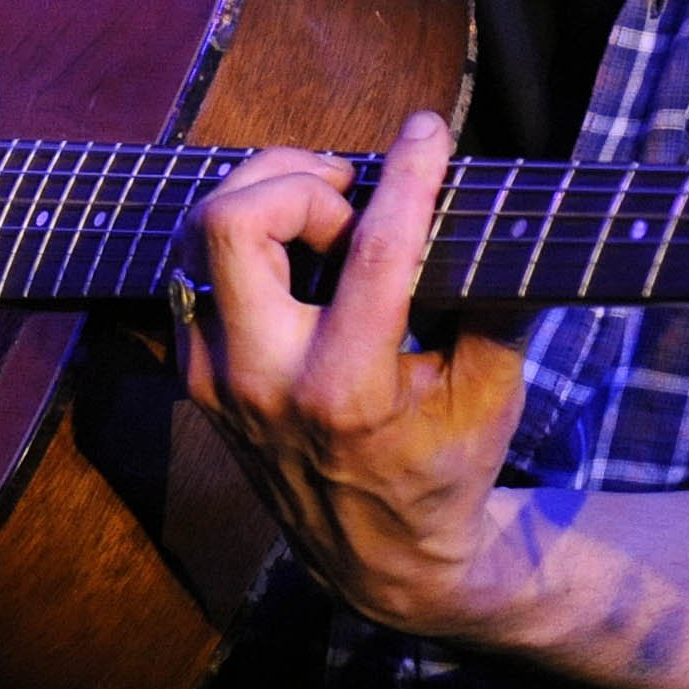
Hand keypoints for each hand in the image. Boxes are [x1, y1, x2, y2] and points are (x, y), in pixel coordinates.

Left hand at [174, 110, 536, 640]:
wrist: (375, 559)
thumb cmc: (443, 468)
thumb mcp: (492, 392)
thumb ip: (495, 299)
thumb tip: (490, 203)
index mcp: (344, 393)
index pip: (368, 253)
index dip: (407, 176)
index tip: (428, 130)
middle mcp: (260, 382)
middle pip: (231, 222)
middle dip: (298, 179)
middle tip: (352, 191)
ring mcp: (213, 379)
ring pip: (197, 234)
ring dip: (263, 197)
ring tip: (326, 209)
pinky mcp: (193, 372)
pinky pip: (192, 268)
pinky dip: (243, 235)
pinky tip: (297, 245)